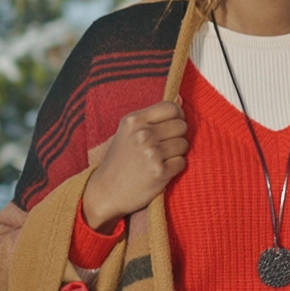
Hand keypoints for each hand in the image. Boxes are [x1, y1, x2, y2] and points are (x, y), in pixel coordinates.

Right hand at [82, 100, 187, 230]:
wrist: (106, 191)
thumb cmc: (119, 160)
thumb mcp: (128, 131)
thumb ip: (153, 116)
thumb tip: (180, 99)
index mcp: (134, 120)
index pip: (171, 107)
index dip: (177, 116)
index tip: (172, 126)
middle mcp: (143, 134)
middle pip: (181, 125)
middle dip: (177, 136)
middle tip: (164, 147)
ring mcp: (151, 153)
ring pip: (184, 144)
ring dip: (177, 153)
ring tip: (160, 159)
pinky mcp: (160, 172)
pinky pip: (182, 162)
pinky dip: (175, 167)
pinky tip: (161, 170)